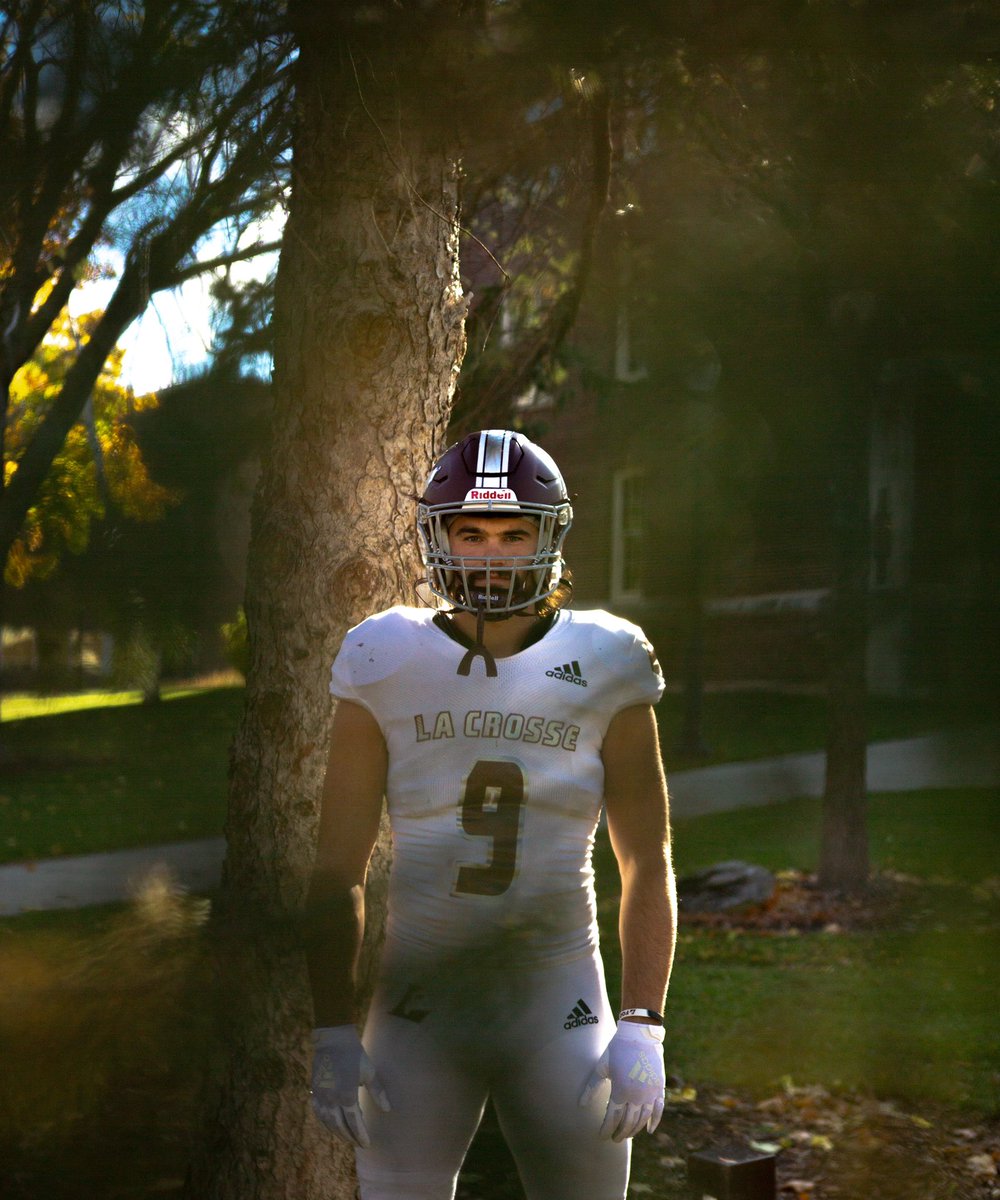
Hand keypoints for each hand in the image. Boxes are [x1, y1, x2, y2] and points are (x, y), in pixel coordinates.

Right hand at [310, 1025, 389, 1147]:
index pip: (354, 1122)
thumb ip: (378, 1092)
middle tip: (358, 1144)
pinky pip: (318, 1113)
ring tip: (347, 1138)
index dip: (361, 1135)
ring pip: (327, 1122)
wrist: (333, 1040)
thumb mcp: (369, 1072)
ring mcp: (321, 1096)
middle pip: (340, 1126)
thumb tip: (387, 1109)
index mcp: (347, 1096)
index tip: (367, 1144)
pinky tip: (331, 1125)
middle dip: (350, 1137)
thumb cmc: (354, 1054)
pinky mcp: (314, 1092)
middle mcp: (331, 1100)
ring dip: (337, 1133)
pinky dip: (325, 1122)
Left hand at [580, 1021, 664, 1141]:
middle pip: (628, 1122)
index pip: (612, 1119)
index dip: (606, 1129)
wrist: (639, 1033)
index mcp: (620, 1091)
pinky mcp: (659, 1088)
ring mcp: (650, 1093)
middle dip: (620, 1133)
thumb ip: (592, 1087)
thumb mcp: (601, 1067)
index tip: (601, 1137)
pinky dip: (654, 1122)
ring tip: (627, 1135)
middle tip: (614, 1139)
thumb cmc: (617, 1049)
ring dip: (634, 1130)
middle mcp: (636, 1096)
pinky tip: (649, 1130)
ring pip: (642, 1119)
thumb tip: (581, 1105)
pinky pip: (659, 1110)